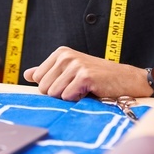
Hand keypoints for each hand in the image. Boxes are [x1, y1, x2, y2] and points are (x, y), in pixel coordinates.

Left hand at [22, 46, 152, 100]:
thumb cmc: (98, 78)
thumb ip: (48, 72)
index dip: (53, 88)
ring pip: (55, 94)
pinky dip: (78, 99)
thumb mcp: (71, 71)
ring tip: (84, 89)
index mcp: (60, 53)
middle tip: (78, 88)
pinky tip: (90, 91)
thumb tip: (27, 74)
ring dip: (70, 97)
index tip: (70, 83)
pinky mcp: (84, 76)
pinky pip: (67, 97)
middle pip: (44, 88)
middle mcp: (66, 56)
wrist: (126, 80)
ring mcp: (75, 65)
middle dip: (60, 94)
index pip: (38, 80)